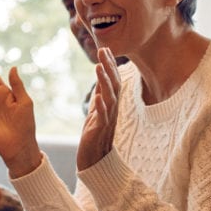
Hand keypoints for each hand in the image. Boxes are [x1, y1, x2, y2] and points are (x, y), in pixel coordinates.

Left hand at [76, 47, 121, 170]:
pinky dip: (101, 106)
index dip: (110, 64)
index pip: (114, 80)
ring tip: (99, 67)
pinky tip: (97, 96)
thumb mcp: (97, 112)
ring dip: (105, 81)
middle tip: (103, 50)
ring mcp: (108, 120)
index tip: (105, 48)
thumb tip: (101, 80)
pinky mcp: (100, 131)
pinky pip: (103, 117)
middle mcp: (112, 110)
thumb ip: (100, 96)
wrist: (96, 162)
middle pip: (114, 85)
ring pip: (110, 97)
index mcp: (110, 104)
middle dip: (109, 67)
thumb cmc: (96, 136)